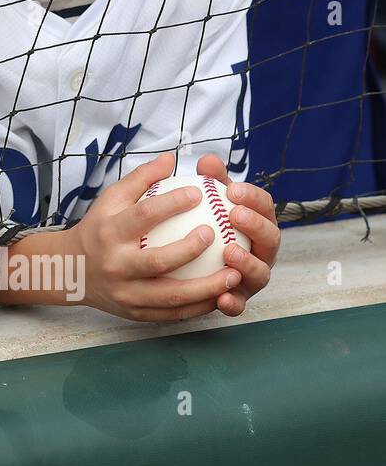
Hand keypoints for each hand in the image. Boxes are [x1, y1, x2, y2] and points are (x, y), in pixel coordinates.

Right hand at [65, 151, 241, 321]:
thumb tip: (171, 158)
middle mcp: (116, 264)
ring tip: (234, 275)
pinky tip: (222, 294)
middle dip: (191, 249)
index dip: (172, 203)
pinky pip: (173, 313)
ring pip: (171, 295)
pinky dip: (199, 306)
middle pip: (157, 260)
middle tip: (216, 234)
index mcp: (109, 232)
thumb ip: (140, 179)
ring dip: (207, 287)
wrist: (70, 269)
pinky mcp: (135, 312)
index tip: (199, 192)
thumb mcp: (110, 199)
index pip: (143, 216)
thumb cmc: (98, 228)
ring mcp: (126, 292)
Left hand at [195, 153, 279, 316]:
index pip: (265, 206)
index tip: (234, 189)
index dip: (253, 197)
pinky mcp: (239, 300)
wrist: (195, 265)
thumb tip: (207, 160)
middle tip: (235, 214)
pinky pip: (238, 305)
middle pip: (270, 238)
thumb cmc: (207, 225)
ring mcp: (253, 277)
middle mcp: (262, 251)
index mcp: (259, 223)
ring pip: (259, 273)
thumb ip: (212, 183)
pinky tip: (220, 298)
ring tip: (229, 251)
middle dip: (256, 226)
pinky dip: (232, 303)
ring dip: (247, 263)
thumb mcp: (209, 202)